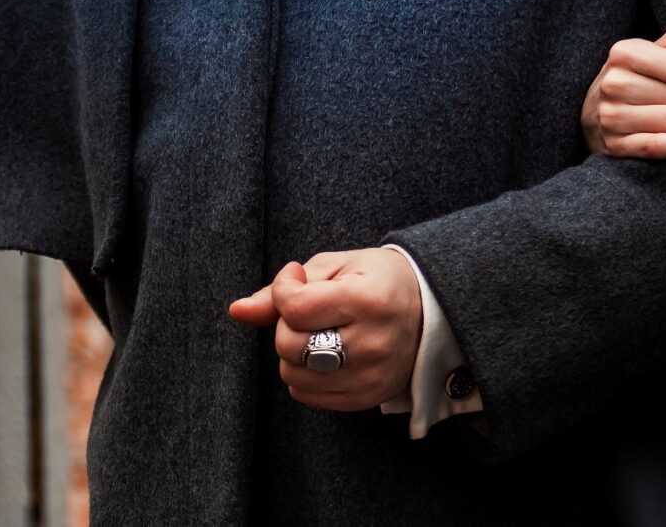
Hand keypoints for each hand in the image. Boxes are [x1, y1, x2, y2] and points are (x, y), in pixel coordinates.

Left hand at [226, 246, 420, 410]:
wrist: (429, 309)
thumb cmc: (376, 280)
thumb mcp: (334, 268)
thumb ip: (281, 291)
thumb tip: (236, 311)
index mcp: (367, 301)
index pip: (294, 307)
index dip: (283, 289)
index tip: (296, 278)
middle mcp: (372, 344)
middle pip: (289, 346)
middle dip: (286, 324)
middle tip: (311, 308)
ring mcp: (371, 377)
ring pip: (292, 374)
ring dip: (293, 352)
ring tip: (320, 332)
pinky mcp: (366, 398)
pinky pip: (305, 395)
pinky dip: (304, 374)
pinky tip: (326, 354)